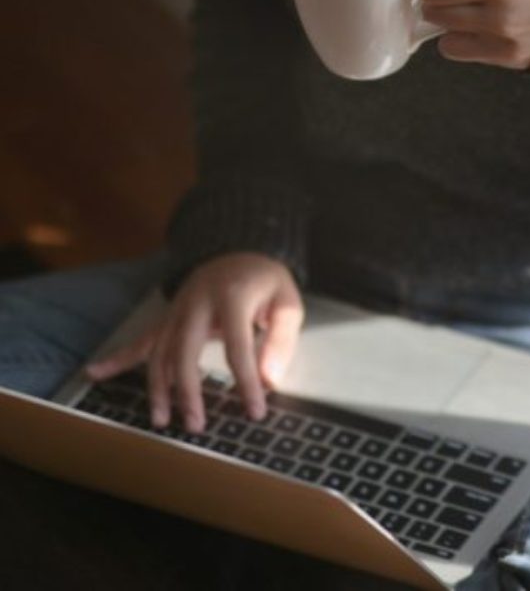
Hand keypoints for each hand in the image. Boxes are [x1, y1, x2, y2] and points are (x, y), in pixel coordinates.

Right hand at [85, 252, 303, 433]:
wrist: (239, 251)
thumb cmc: (266, 281)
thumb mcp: (288, 302)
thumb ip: (281, 340)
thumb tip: (270, 380)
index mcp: (232, 297)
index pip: (237, 346)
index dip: (246, 381)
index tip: (255, 411)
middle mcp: (197, 303)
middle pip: (184, 351)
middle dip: (187, 392)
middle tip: (196, 425)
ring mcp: (177, 309)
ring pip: (159, 352)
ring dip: (158, 388)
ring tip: (161, 420)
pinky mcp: (168, 317)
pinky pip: (142, 340)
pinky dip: (118, 358)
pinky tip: (94, 373)